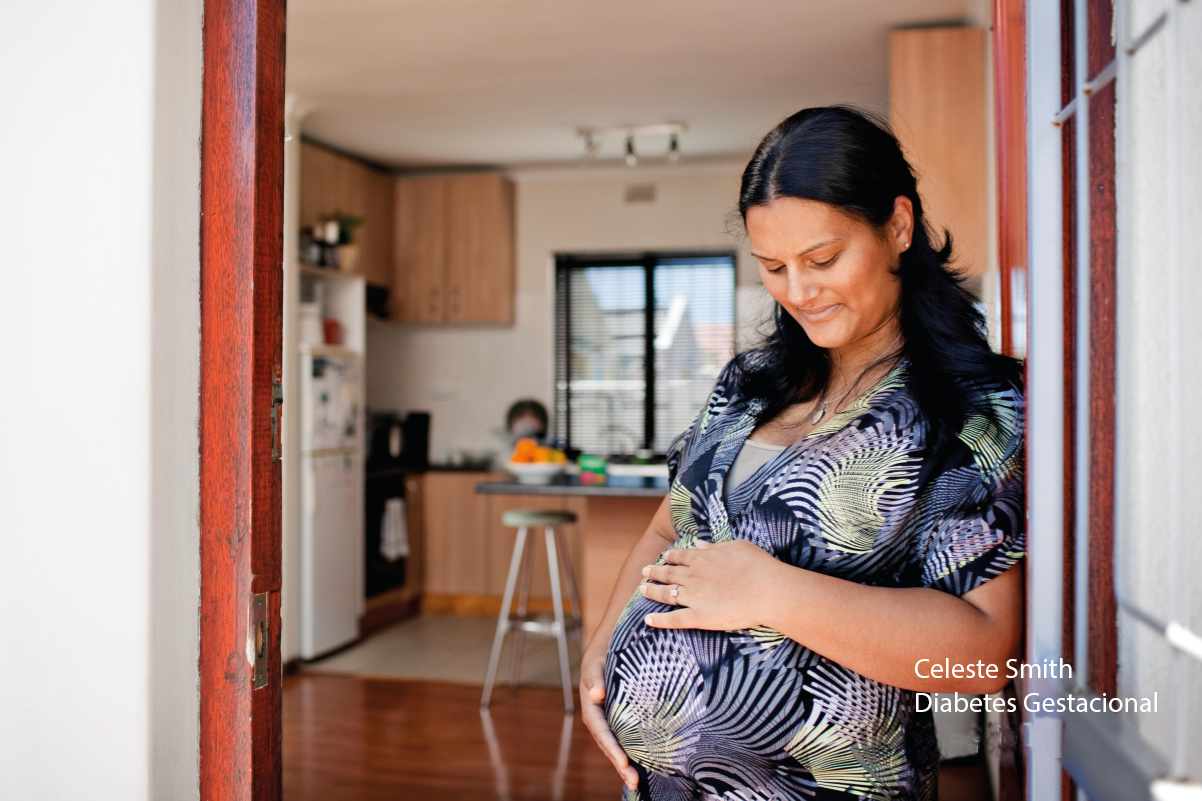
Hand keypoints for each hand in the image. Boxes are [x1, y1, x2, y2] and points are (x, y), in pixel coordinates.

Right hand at [579, 644, 638, 790]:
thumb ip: (596, 678)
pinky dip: (629, 755)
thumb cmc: (600, 658)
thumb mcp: (595, 665)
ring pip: (614, 748)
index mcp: (591, 709)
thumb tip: (597, 693)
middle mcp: (598, 720)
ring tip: (635, 784)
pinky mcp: (617, 722)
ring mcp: (607, 723)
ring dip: (624, 766)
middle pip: (608, 746)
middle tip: (633, 782)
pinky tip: (640, 768)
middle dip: (619, 765)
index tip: (624, 762)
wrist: (603, 653)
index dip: (612, 748)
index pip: (602, 732)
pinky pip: (622, 741)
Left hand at [639, 539, 782, 629]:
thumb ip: (713, 546)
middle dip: (654, 572)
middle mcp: (692, 576)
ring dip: (652, 591)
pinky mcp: (698, 617)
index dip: (669, 557)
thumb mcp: (735, 546)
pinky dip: (659, 621)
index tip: (663, 557)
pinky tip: (648, 620)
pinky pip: (674, 620)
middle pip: (667, 573)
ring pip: (665, 594)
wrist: (768, 590)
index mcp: (701, 558)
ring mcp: (693, 597)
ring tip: (641, 590)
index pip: (679, 556)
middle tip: (644, 571)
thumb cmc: (757, 566)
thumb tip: (697, 543)